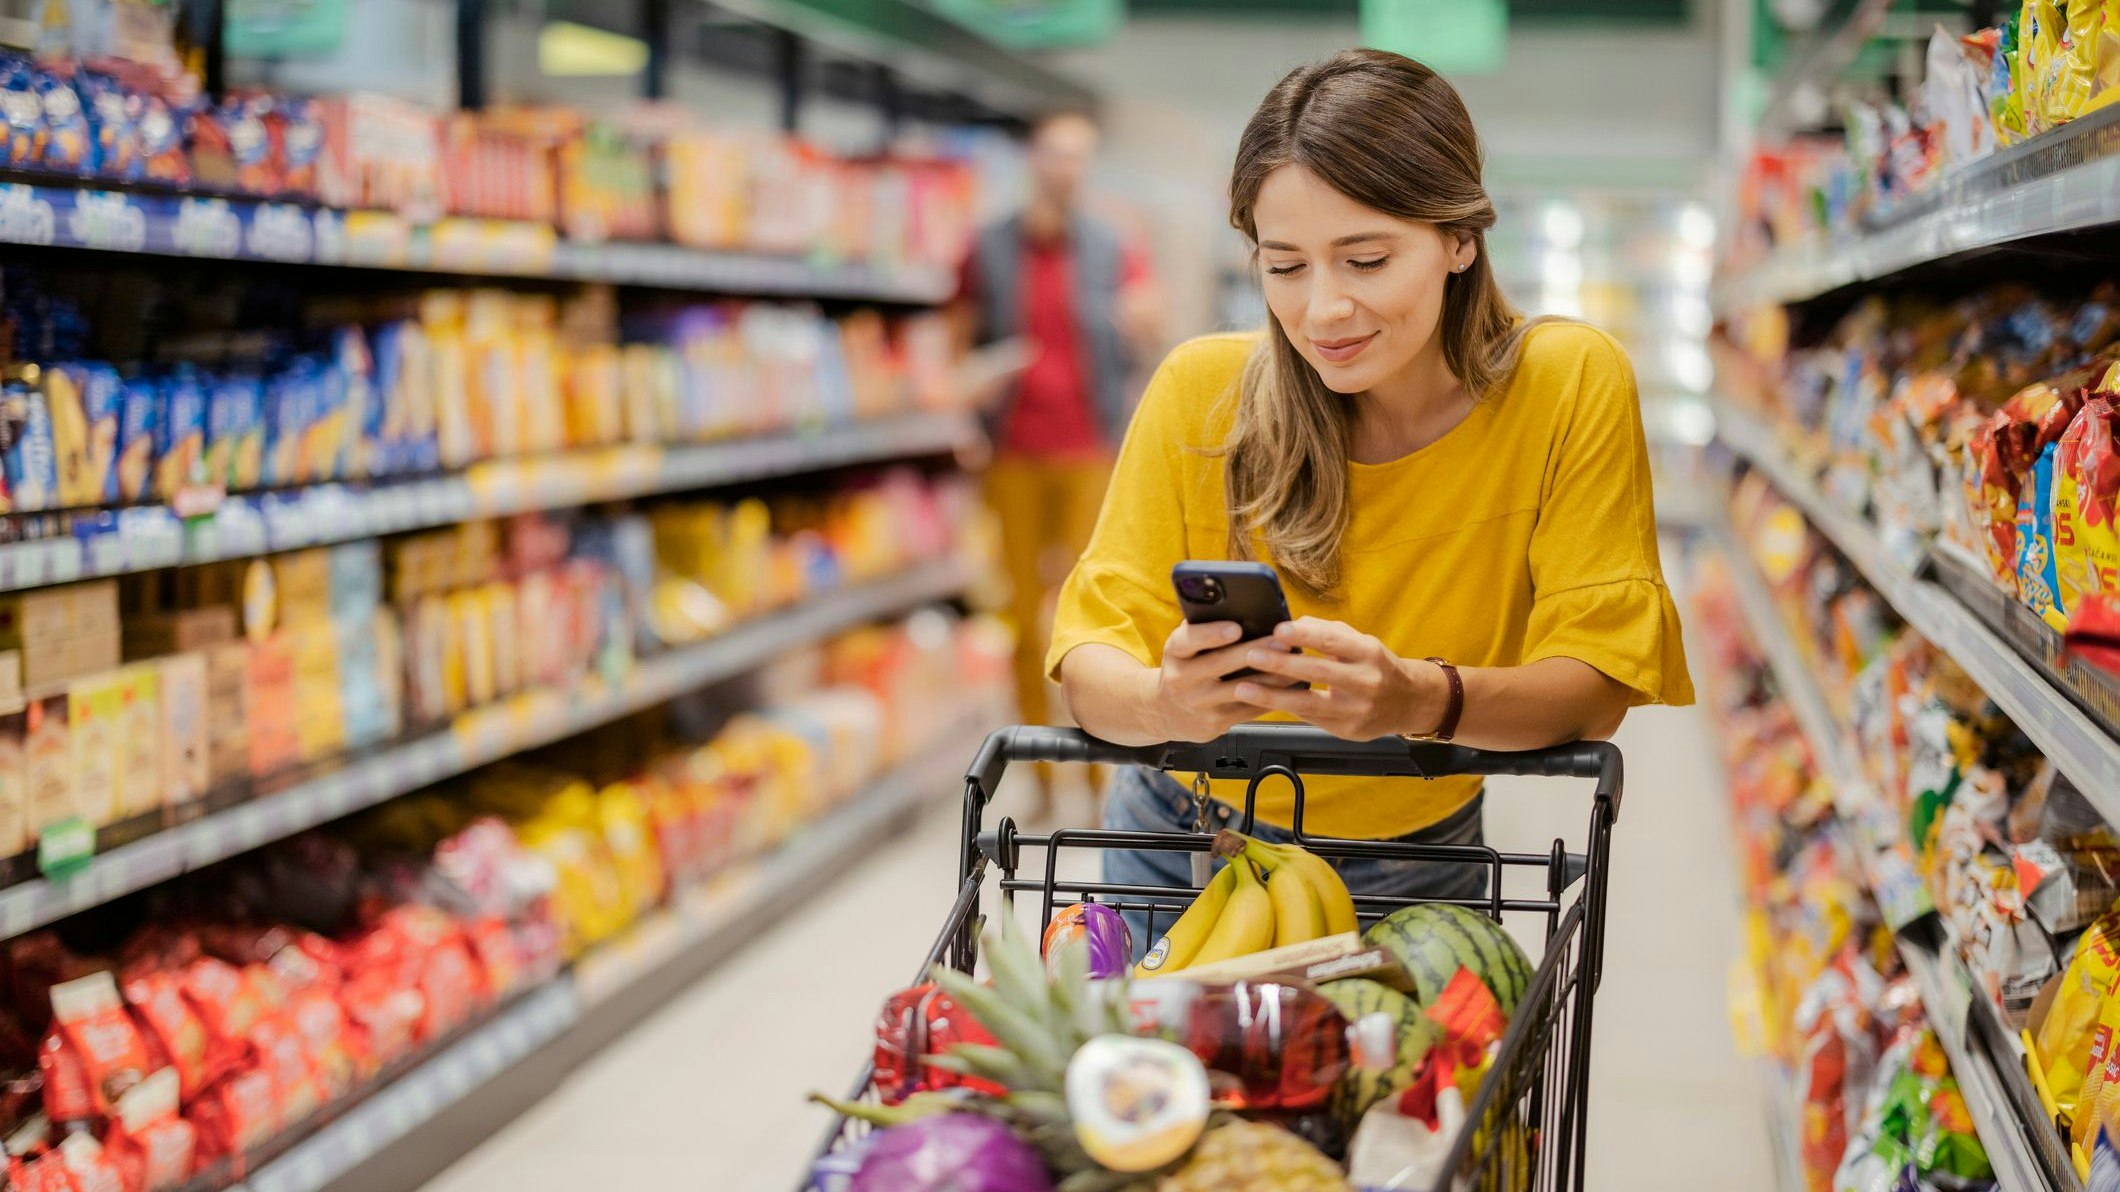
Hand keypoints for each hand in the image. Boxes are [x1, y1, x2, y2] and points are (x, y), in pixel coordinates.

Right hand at [1151, 620, 1296, 742]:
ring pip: (1241, 689)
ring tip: (1296, 663)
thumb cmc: (1186, 667)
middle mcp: (1181, 679)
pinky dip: (1271, 697)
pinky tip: (1290, 687)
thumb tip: (1241, 608)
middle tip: (1283, 641)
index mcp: (1175, 652)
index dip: (1211, 634)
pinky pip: (1248, 709)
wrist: (1167, 711)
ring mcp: (1198, 703)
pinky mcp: (1214, 723)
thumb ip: (1204, 629)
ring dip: (1271, 677)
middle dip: (1255, 651)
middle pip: (1221, 663)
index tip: (1235, 628)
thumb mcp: (1184, 648)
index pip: (1187, 640)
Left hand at [1232, 617, 1444, 740]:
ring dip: (1272, 696)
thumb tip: (1293, 624)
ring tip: (1244, 688)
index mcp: (1368, 653)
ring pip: (1309, 703)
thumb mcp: (1361, 643)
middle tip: (1251, 656)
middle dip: (1281, 665)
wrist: (1409, 702)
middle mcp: (1365, 682)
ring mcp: (1356, 710)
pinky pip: (1310, 718)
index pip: (1333, 641)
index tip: (1278, 630)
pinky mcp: (1347, 731)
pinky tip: (1262, 703)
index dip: (1304, 636)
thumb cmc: (1377, 666)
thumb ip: (1328, 632)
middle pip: (1318, 672)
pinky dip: (1284, 709)